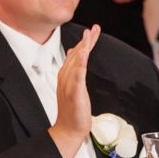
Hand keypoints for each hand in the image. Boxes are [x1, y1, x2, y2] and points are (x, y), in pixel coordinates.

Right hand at [49, 24, 100, 157]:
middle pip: (77, 55)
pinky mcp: (74, 93)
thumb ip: (76, 71)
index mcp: (66, 75)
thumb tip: (77, 55)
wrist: (68, 129)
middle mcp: (65, 77)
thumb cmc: (73, 110)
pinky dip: (80, 64)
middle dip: (86, 40)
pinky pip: (77, 76)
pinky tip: (83, 54)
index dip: (85, 42)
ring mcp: (69, 85)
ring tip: (89, 35)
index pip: (77, 54)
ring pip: (76, 62)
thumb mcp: (75, 87)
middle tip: (93, 28)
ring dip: (83, 47)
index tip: (93, 30)